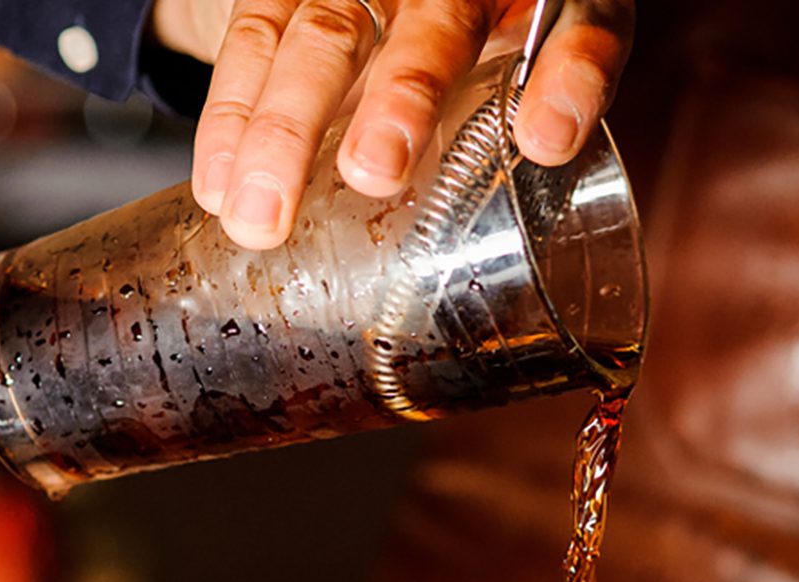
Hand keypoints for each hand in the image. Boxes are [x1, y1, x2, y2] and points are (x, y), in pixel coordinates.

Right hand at [151, 0, 634, 249]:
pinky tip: (217, 187)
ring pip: (323, 33)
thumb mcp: (501, 124)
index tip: (547, 141)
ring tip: (259, 219)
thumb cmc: (459, 91)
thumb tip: (499, 331)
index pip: (581, 24)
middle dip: (402, 95)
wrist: (377, 4)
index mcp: (540, 10)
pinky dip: (230, 119)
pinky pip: (250, 40)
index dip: (572, 74)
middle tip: (373, 172)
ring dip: (286, 128)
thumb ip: (507, 184)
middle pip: (435, 22)